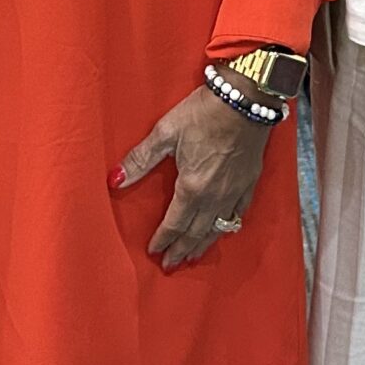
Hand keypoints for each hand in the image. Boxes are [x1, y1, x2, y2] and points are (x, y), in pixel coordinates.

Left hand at [111, 83, 268, 270]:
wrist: (246, 99)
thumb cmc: (204, 113)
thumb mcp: (166, 132)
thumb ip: (141, 159)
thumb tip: (115, 180)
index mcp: (192, 188)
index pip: (174, 224)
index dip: (163, 239)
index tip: (154, 252)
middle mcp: (214, 197)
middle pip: (196, 232)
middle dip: (181, 249)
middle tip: (171, 265)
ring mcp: (235, 191)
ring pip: (217, 228)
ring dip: (202, 245)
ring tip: (192, 257)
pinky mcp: (249, 182)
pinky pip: (238, 214)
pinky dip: (227, 227)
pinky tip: (224, 229)